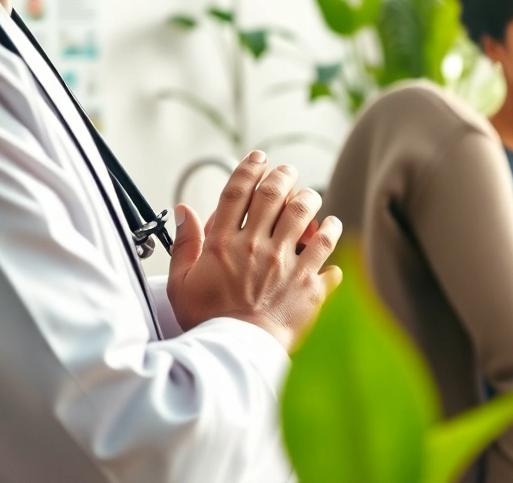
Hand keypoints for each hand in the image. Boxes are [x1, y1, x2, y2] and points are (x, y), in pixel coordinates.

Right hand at [167, 151, 343, 350]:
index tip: (258, 158)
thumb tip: (184, 210)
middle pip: (275, 194)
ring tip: (309, 197)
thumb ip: (183, 244)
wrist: (235, 354)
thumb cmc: (207, 321)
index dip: (249, 168)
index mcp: (223, 244)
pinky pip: (328, 246)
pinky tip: (331, 227)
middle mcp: (256, 247)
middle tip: (286, 171)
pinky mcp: (308, 281)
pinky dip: (332, 232)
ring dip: (309, 198)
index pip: (237, 192)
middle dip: (283, 175)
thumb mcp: (180, 283)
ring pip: (305, 212)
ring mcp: (285, 262)